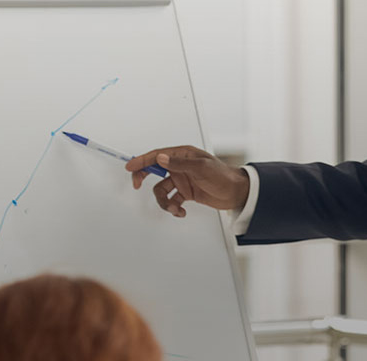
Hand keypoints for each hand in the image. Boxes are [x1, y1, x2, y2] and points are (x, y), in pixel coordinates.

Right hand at [125, 146, 249, 217]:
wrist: (236, 193)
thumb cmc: (223, 176)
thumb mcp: (201, 168)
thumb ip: (180, 164)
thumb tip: (161, 158)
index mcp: (184, 155)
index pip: (158, 155)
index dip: (142, 160)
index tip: (130, 167)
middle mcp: (181, 166)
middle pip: (154, 170)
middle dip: (144, 178)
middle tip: (137, 185)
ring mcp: (183, 180)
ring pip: (162, 190)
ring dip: (165, 201)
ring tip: (175, 207)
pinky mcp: (186, 192)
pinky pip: (171, 200)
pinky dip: (173, 207)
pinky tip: (181, 211)